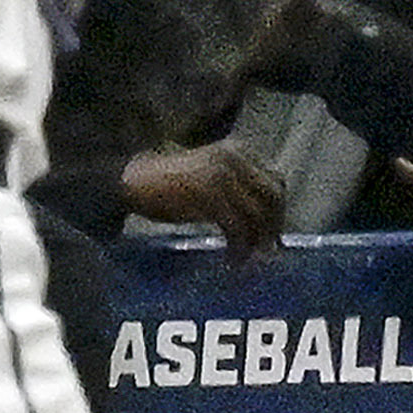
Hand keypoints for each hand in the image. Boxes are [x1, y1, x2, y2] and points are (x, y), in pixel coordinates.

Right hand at [118, 141, 287, 251]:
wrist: (133, 180)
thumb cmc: (170, 184)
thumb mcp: (210, 177)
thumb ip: (237, 189)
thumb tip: (265, 222)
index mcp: (237, 151)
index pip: (276, 181)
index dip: (279, 211)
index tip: (274, 235)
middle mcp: (234, 159)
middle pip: (272, 197)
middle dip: (273, 227)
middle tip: (266, 253)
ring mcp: (221, 176)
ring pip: (257, 215)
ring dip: (256, 243)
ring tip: (247, 261)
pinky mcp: (208, 196)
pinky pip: (236, 228)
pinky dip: (239, 248)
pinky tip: (232, 260)